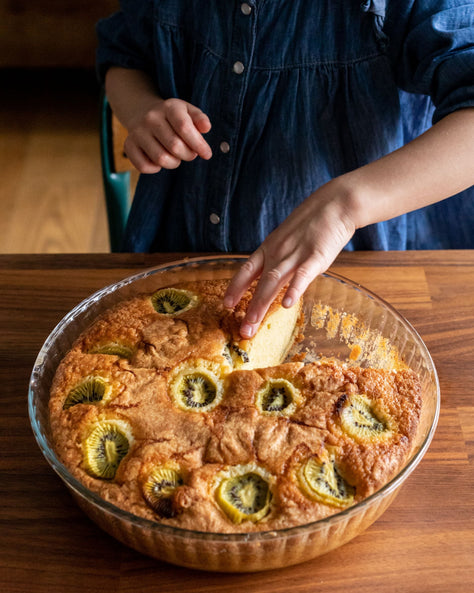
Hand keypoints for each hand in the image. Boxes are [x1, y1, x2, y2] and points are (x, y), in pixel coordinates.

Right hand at [123, 97, 211, 172]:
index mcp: (169, 107)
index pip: (184, 128)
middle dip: (188, 155)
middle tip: (190, 153)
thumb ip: (199, 118)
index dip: (199, 145)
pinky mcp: (129, 145)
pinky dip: (155, 168)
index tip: (207, 154)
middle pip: (175, 146)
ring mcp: (137, 132)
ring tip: (175, 156)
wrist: (142, 112)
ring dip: (174, 163)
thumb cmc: (172, 117)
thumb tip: (206, 127)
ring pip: (161, 159)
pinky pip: (144, 166)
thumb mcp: (187, 111)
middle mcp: (151, 118)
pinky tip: (159, 159)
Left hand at [223, 179, 356, 337]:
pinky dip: (294, 290)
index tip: (226, 304)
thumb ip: (280, 257)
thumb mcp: (288, 238)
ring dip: (261, 304)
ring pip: (273, 282)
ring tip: (253, 324)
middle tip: (242, 330)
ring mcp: (296, 254)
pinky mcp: (316, 256)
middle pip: (258, 282)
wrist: (335, 203)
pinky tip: (287, 304)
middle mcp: (278, 252)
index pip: (246, 270)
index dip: (235, 287)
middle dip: (249, 308)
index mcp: (270, 247)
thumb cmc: (313, 222)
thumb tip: (274, 275)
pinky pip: (302, 275)